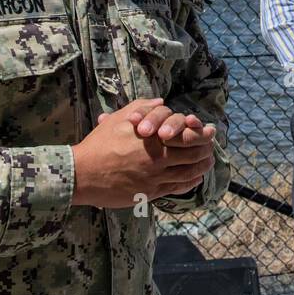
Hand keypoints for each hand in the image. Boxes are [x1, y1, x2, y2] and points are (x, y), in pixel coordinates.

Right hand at [72, 98, 215, 208]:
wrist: (81, 174)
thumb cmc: (99, 144)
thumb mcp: (119, 119)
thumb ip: (142, 108)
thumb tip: (162, 102)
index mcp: (153, 139)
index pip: (188, 135)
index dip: (203, 133)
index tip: (210, 130)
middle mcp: (158, 159)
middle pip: (194, 154)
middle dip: (207, 149)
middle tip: (212, 145)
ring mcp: (155, 177)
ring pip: (189, 173)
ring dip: (202, 166)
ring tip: (207, 161)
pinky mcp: (150, 192)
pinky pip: (177, 188)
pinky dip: (190, 182)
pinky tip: (194, 178)